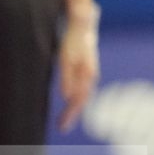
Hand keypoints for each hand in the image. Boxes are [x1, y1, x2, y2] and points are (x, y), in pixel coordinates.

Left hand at [57, 5, 99, 133]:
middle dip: (72, 115)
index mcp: (88, 76)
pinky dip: (76, 100)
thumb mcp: (67, 58)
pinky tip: (70, 104)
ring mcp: (90, 74)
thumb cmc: (73, 41)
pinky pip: (82, 90)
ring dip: (73, 109)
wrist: (83, 26)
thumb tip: (66, 97)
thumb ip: (68, 77)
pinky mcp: (86, 72)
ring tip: (64, 121)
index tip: (63, 126)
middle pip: (82, 100)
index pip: (79, 100)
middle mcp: (91, 77)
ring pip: (83, 96)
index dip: (71, 114)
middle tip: (62, 128)